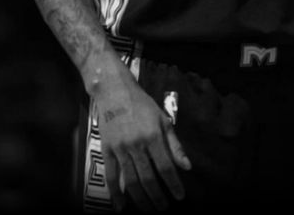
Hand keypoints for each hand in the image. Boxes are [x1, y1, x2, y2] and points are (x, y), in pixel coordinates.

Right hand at [95, 62, 191, 211]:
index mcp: (153, 135)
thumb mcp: (163, 119)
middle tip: (163, 209)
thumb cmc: (142, 105)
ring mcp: (120, 149)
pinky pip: (110, 176)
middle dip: (157, 197)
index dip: (173, 184)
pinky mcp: (106, 150)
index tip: (179, 197)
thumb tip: (187, 167)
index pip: (166, 166)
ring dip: (140, 200)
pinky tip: (120, 207)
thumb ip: (175, 145)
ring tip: (148, 210)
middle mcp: (137, 144)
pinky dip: (115, 195)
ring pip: (131, 181)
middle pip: (148, 178)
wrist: (114, 91)